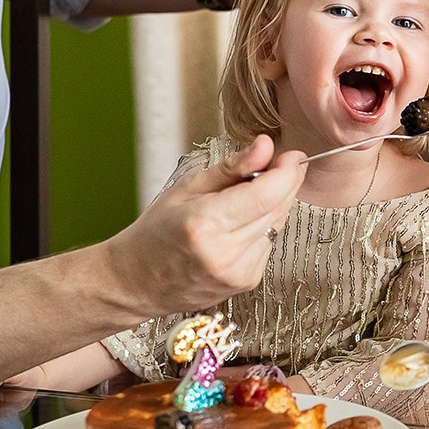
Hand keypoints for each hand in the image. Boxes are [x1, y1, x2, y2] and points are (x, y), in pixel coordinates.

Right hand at [104, 135, 303, 315]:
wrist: (138, 281)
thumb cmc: (156, 232)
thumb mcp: (187, 187)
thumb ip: (232, 168)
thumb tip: (266, 147)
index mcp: (205, 224)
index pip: (266, 194)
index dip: (286, 171)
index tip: (291, 155)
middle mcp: (225, 253)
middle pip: (278, 208)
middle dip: (283, 183)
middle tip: (273, 165)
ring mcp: (238, 272)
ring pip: (278, 225)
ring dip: (272, 206)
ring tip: (240, 201)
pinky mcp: (247, 282)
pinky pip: (269, 243)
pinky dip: (262, 227)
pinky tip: (237, 226)